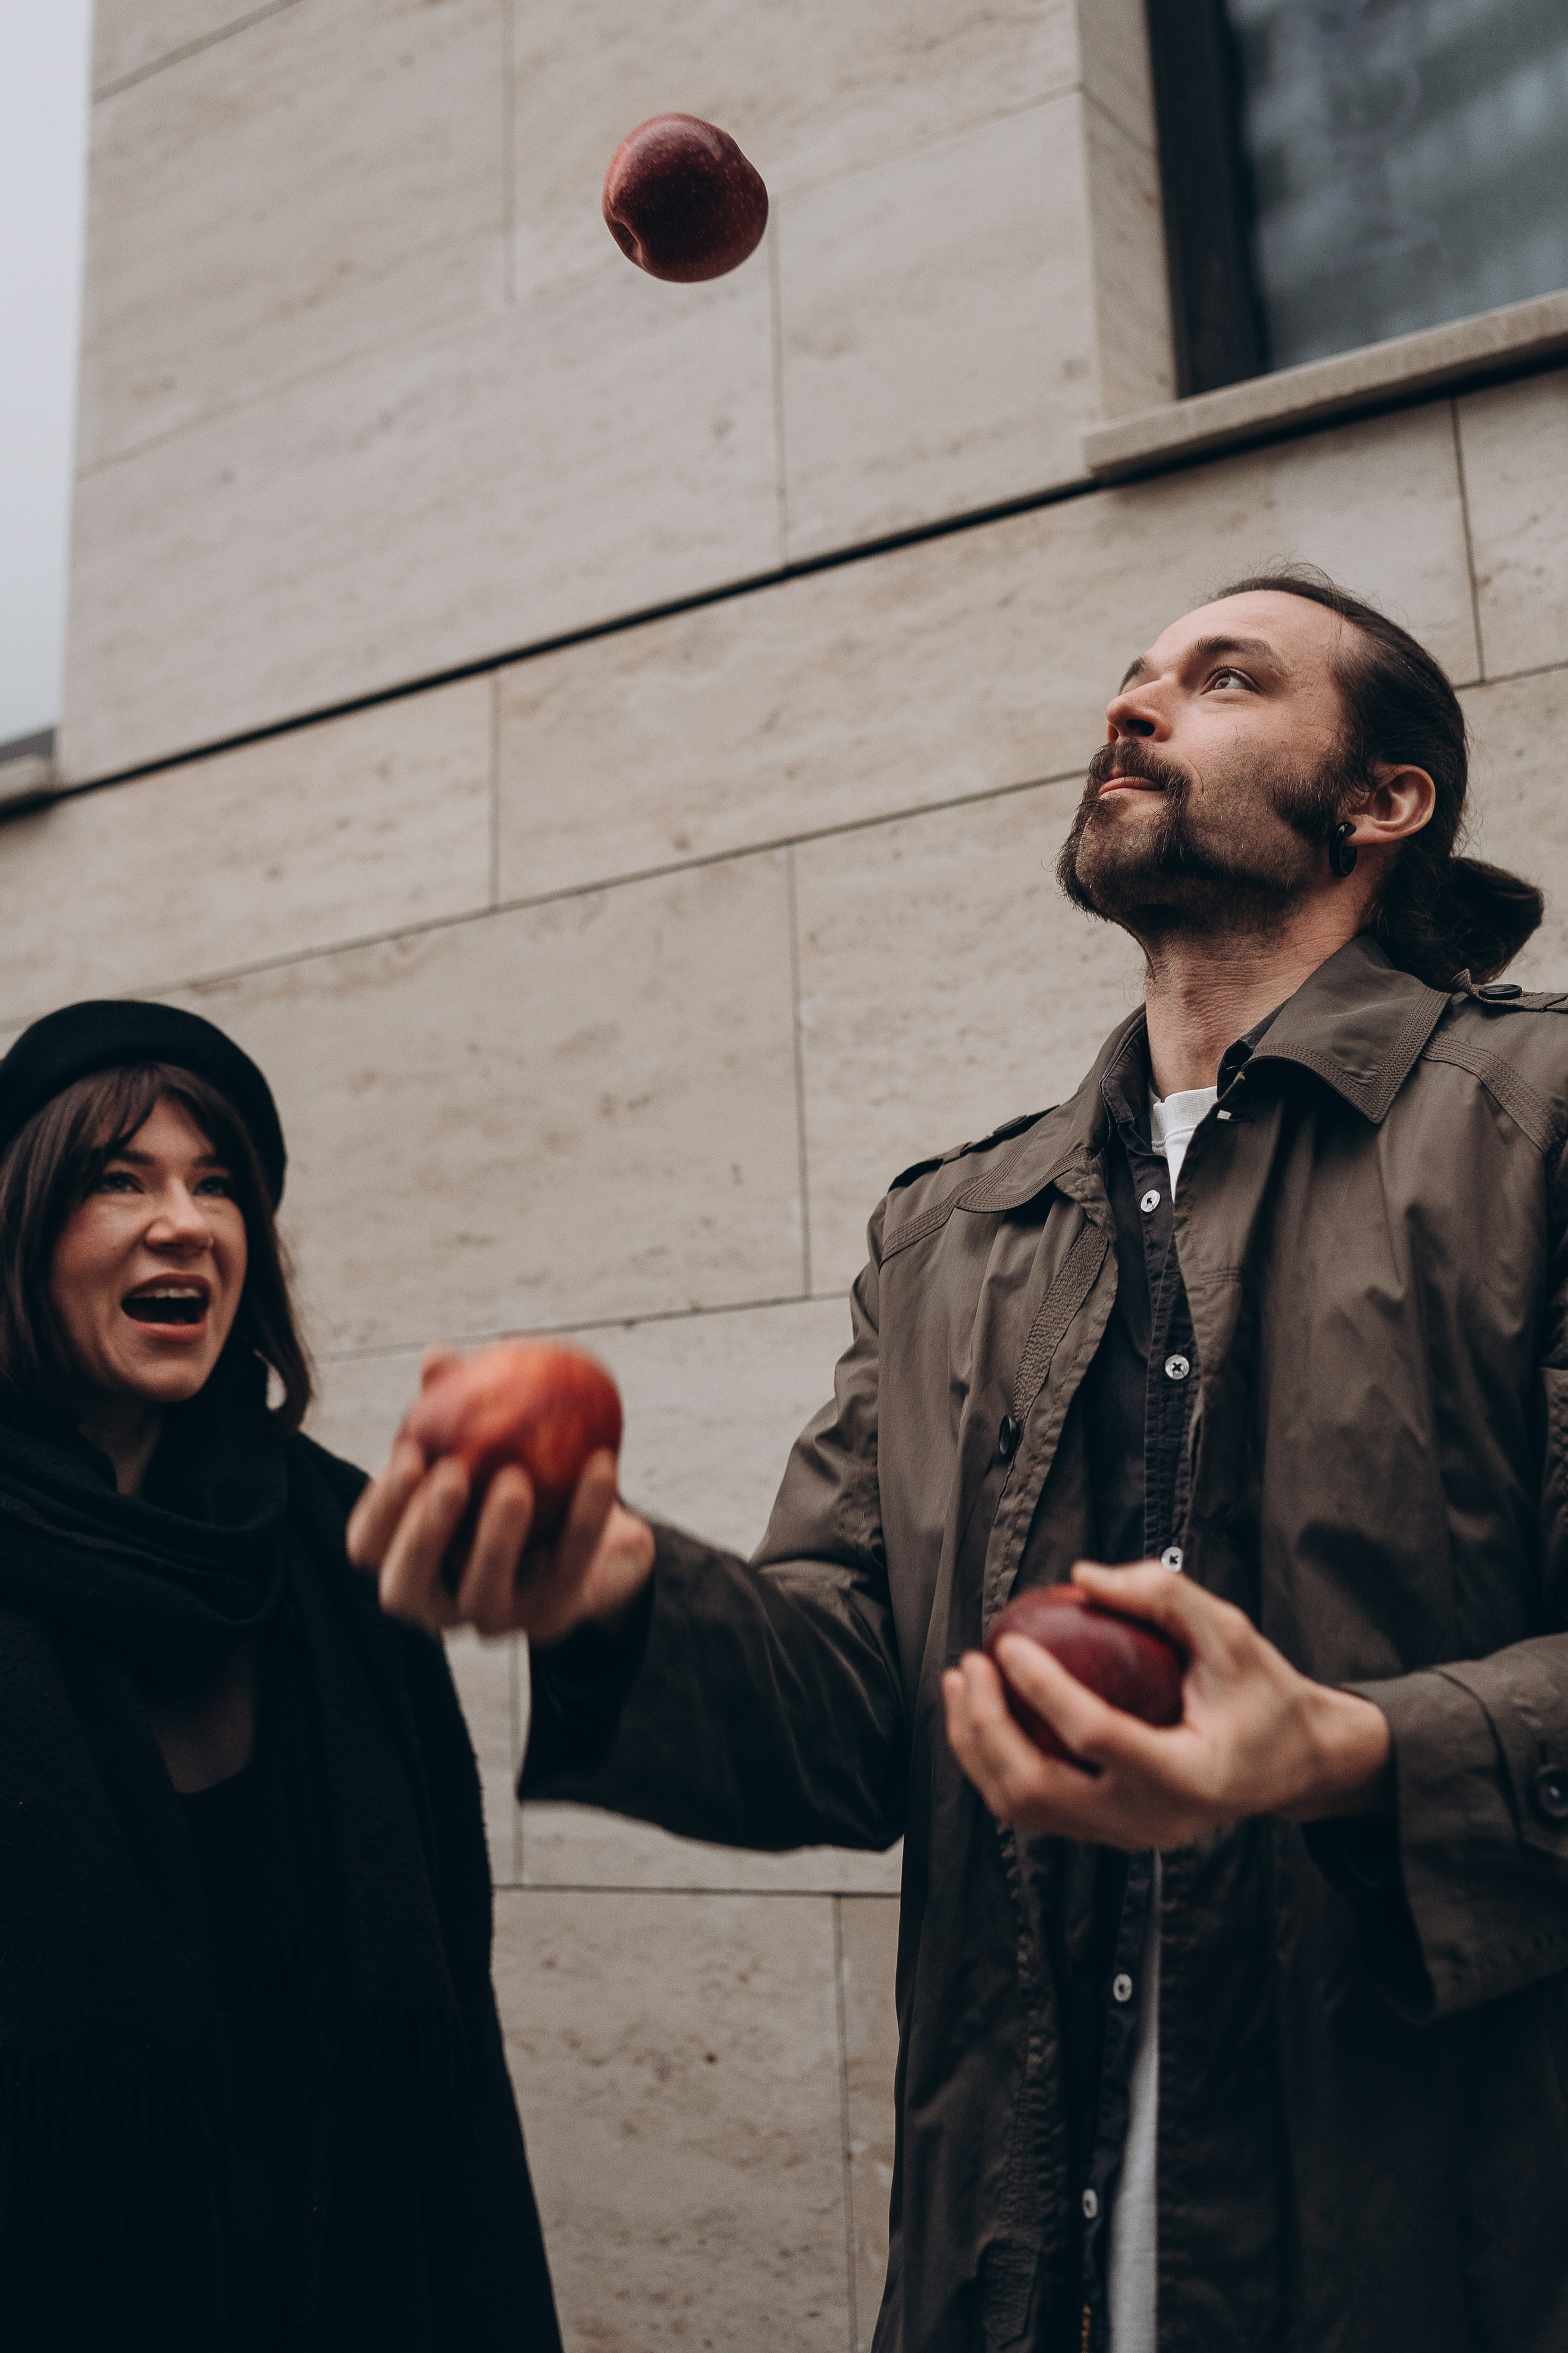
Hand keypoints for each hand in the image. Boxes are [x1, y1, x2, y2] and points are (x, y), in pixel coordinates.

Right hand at [345, 1348, 655, 1642]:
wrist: (585, 1522)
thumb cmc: (512, 1468)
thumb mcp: (482, 1435)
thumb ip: (454, 1400)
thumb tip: (438, 1355)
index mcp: (405, 1557)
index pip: (367, 1547)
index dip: (380, 1507)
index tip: (409, 1452)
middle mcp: (438, 1601)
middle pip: (406, 1588)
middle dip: (422, 1534)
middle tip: (452, 1475)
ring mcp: (492, 1617)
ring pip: (482, 1595)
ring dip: (496, 1539)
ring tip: (515, 1480)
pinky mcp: (550, 1617)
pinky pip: (568, 1567)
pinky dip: (586, 1516)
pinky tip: (601, 1464)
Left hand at [941, 1561, 1392, 1849]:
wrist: (1292, 1763)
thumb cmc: (1264, 1694)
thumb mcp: (1233, 1633)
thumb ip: (1165, 1596)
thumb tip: (1084, 1575)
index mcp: (1189, 1778)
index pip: (1096, 1738)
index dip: (1043, 1690)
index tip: (1008, 1642)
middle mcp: (1150, 1821)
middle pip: (1038, 1789)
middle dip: (986, 1726)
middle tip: (970, 1663)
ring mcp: (1124, 1835)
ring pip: (1023, 1808)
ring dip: (977, 1746)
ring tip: (962, 1683)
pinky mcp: (1107, 1832)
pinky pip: (1034, 1807)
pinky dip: (995, 1761)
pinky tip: (984, 1710)